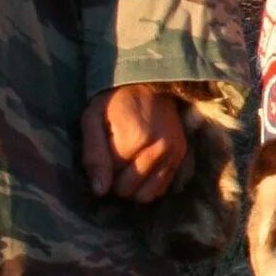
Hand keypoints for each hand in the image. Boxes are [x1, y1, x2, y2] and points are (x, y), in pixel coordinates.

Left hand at [86, 86, 189, 202]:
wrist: (148, 80)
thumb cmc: (114, 100)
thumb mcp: (92, 119)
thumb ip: (93, 155)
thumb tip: (100, 191)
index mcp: (135, 140)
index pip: (112, 181)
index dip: (103, 171)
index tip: (103, 153)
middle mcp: (160, 150)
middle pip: (130, 191)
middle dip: (118, 181)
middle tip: (114, 161)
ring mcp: (175, 153)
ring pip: (148, 195)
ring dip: (135, 187)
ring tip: (128, 167)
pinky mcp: (182, 155)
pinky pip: (163, 187)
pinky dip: (150, 183)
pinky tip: (142, 166)